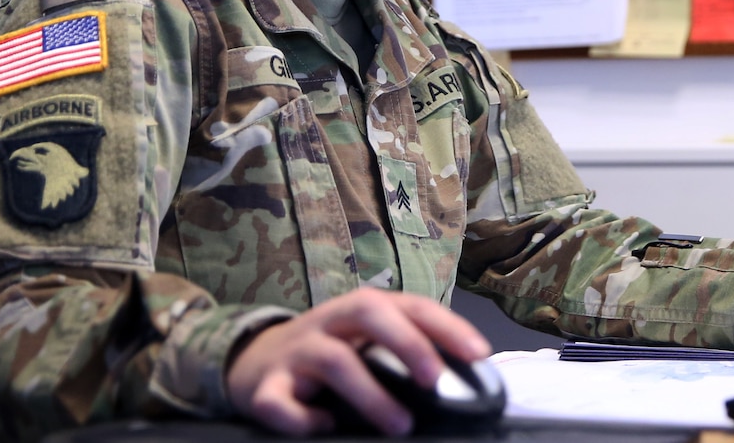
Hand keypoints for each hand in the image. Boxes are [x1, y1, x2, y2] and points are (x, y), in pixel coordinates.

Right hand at [226, 288, 490, 436]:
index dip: (446, 325)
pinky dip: (303, 418)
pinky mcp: (265, 386)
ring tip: (400, 426)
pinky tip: (324, 427)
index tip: (479, 353)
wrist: (254, 361)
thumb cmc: (328, 354)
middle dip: (406, 343)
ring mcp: (296, 351)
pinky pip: (279, 401)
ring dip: (369, 394)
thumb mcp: (364, 343)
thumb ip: (402, 354)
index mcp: (361, 309)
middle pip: (369, 313)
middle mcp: (330, 321)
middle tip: (434, 380)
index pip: (411, 305)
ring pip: (333, 360)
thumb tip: (459, 384)